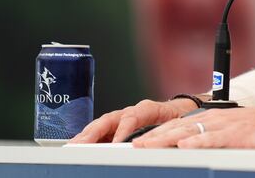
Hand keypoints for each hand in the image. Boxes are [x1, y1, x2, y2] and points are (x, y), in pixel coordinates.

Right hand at [70, 98, 197, 143]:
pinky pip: (102, 129)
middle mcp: (132, 111)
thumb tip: (154, 143)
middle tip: (81, 144)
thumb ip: (164, 133)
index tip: (115, 143)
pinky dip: (90, 136)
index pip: (133, 117)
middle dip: (94, 131)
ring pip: (102, 123)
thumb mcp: (176, 126)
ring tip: (73, 145)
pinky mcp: (119, 124)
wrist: (180, 110)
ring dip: (87, 134)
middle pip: (110, 119)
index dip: (123, 130)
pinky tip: (79, 144)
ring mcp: (124, 116)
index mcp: (148, 109)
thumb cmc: (178, 118)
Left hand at [131, 100, 254, 148]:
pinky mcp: (237, 136)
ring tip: (145, 147)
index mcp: (211, 119)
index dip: (156, 134)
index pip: (177, 126)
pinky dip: (197, 143)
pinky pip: (213, 139)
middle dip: (152, 138)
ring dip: (164, 140)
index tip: (137, 143)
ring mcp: (224, 127)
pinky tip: (183, 147)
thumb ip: (213, 139)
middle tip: (131, 147)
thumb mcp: (233, 132)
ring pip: (188, 133)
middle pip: (176, 129)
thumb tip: (192, 150)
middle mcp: (214, 120)